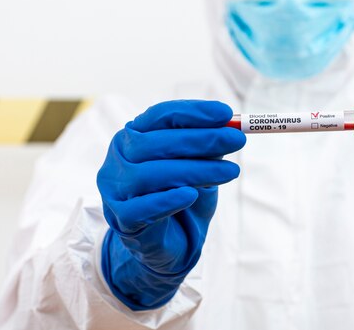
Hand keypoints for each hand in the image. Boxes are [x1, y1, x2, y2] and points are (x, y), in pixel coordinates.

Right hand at [97, 100, 245, 309]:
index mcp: (136, 134)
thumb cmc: (183, 194)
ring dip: (196, 170)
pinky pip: (142, 208)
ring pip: (151, 174)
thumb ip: (209, 147)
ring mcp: (116, 187)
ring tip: (231, 172)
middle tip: (237, 140)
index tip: (227, 113)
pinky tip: (191, 195)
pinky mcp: (121, 218)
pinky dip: (168, 200)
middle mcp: (120, 156)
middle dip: (202, 139)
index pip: (161, 115)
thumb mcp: (199, 165)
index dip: (194, 113)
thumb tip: (232, 127)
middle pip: (156, 142)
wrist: (170, 241)